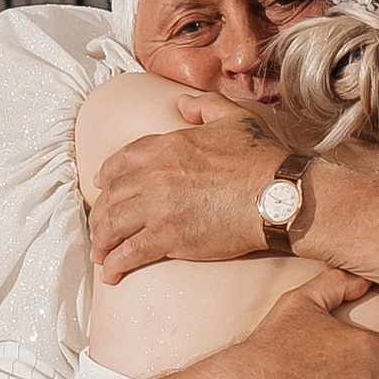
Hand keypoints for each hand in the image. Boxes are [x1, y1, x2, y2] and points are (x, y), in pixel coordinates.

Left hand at [88, 100, 287, 281]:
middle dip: (101, 214)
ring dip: (102, 241)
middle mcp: (155, 175)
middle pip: (113, 195)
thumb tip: (183, 104)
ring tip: (101, 255)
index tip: (101, 185)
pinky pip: (130, 253)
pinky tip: (111, 274)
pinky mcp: (169, 237)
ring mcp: (158, 207)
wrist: (278, 196)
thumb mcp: (234, 117)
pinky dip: (115, 264)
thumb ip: (204, 106)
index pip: (122, 160)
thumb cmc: (263, 159)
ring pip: (114, 225)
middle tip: (100, 228)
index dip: (107, 174)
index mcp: (167, 146)